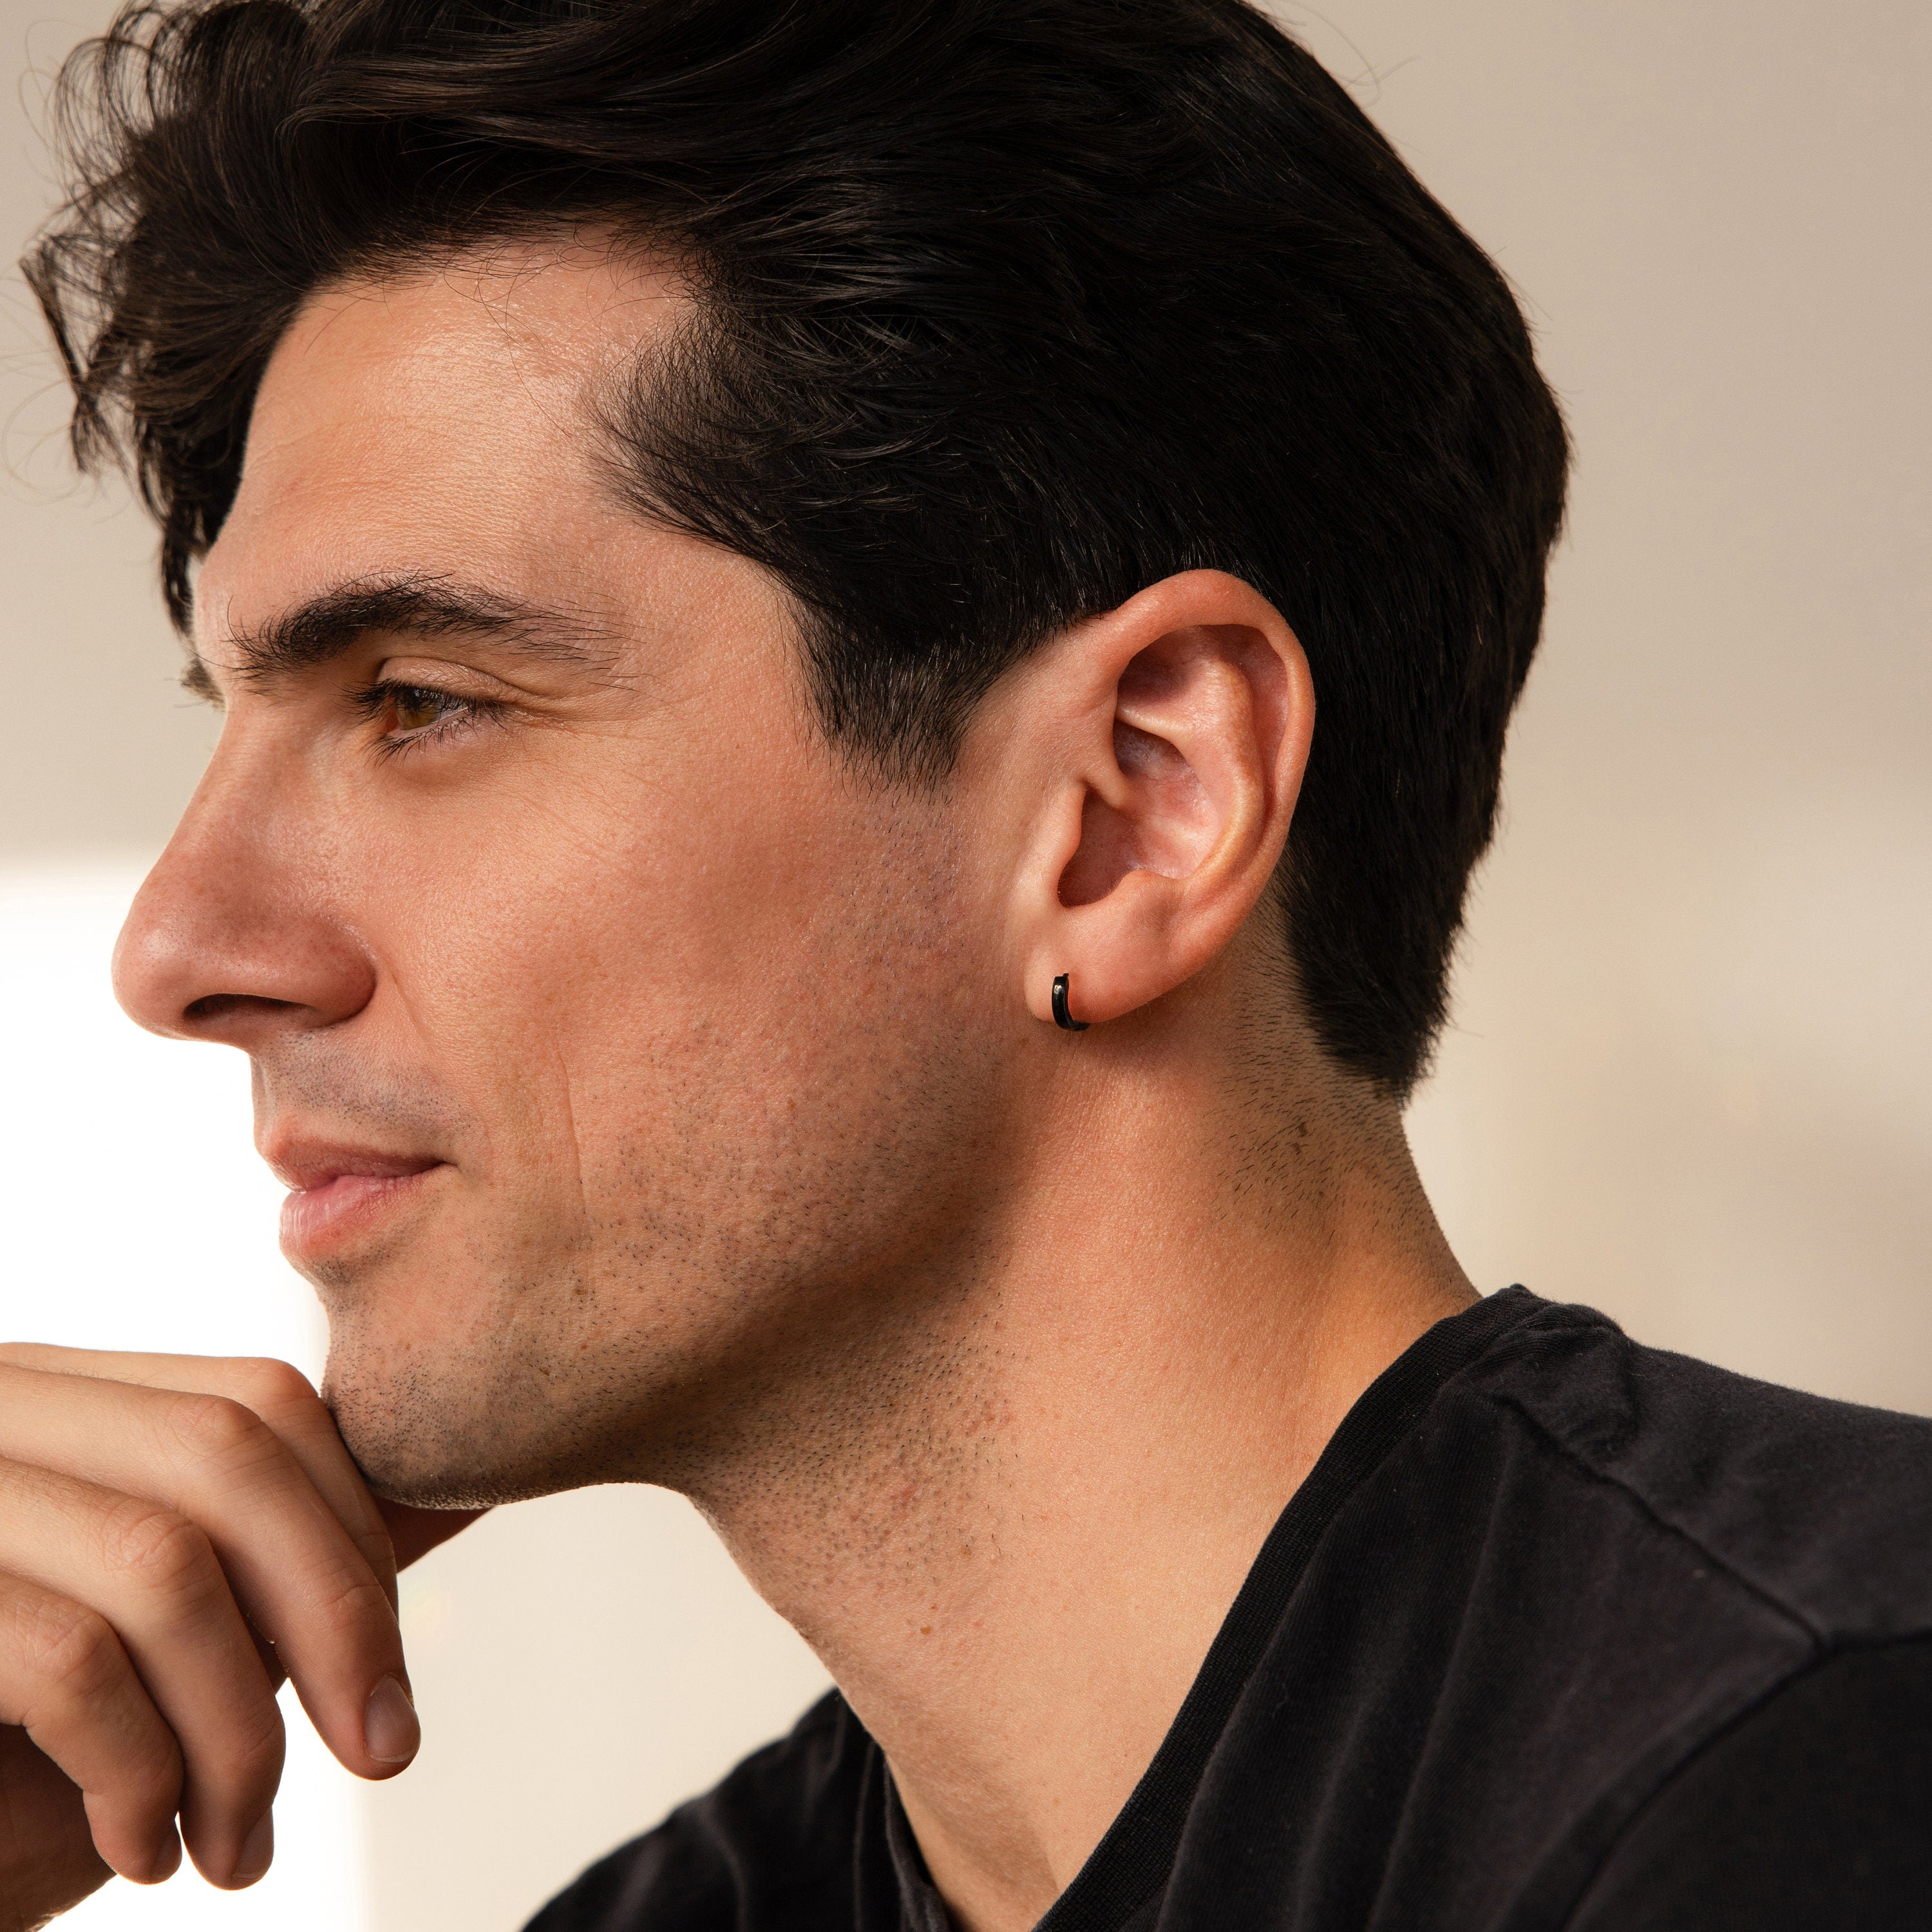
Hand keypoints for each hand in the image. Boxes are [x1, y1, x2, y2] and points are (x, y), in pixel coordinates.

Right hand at [0, 1345, 479, 1922]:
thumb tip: (459, 1493)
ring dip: (238, 1732)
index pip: (257, 1402)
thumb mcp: (168, 1646)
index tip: (386, 1674)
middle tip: (381, 1751)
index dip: (352, 1529)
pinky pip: (71, 1661)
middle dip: (336, 1610)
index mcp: (59, 1401)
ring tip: (240, 1845)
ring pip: (160, 1562)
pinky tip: (145, 1851)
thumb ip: (281, 1566)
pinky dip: (140, 1774)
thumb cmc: (14, 1768)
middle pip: (225, 1451)